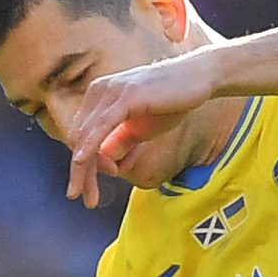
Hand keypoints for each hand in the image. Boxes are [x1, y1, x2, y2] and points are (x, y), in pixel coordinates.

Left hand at [60, 51, 221, 206]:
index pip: (81, 136)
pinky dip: (90, 146)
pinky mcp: (126, 95)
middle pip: (79, 138)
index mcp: (99, 96)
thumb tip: (102, 162)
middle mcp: (99, 90)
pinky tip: (82, 163)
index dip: (84, 166)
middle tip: (84, 199)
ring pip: (86, 135)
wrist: (199, 78)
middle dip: (80, 173)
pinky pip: (102, 125)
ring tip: (88, 194)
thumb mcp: (140, 129)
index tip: (91, 188)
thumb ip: (120, 142)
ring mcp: (111, 90)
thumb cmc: (171, 102)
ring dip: (84, 169)